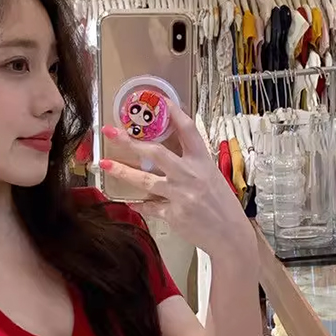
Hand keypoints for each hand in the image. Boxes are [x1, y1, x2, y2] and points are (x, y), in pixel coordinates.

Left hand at [100, 102, 253, 257]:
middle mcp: (191, 175)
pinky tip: (129, 202)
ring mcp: (180, 195)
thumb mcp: (211, 176)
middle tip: (111, 131)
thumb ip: (191, 164)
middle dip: (130, 141)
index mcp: (203, 161)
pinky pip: (150, 207)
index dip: (175, 113)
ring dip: (123, 172)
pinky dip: (139, 205)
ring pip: (145, 180)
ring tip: (105, 164)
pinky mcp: (173, 214)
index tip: (161, 101)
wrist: (230, 234)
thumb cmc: (221, 204)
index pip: (188, 130)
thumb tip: (166, 152)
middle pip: (156, 153)